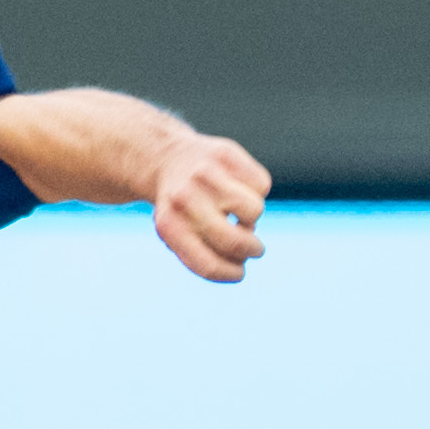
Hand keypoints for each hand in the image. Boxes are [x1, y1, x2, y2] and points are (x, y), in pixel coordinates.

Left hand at [150, 134, 270, 283]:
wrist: (168, 158)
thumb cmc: (179, 208)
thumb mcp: (177, 235)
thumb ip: (202, 254)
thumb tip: (238, 261)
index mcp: (168, 225)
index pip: (208, 264)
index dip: (231, 274)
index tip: (239, 273)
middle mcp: (184, 199)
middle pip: (236, 241)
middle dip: (252, 250)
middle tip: (254, 249)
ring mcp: (205, 174)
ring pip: (254, 210)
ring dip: (251, 217)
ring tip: (237, 211)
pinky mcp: (226, 154)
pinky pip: (261, 185)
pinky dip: (256, 191)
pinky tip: (238, 187)